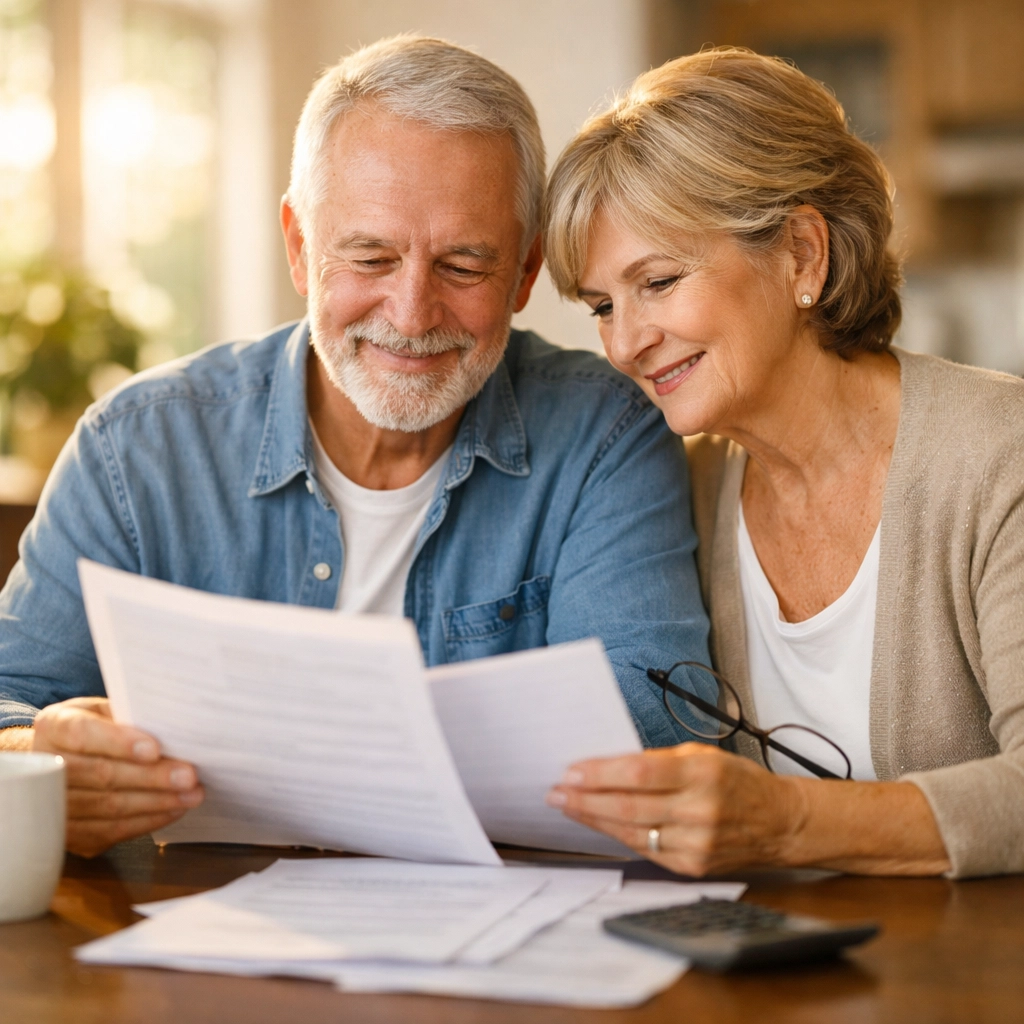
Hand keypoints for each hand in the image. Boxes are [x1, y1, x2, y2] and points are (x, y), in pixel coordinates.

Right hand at [32, 697, 203, 857]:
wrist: (60, 762)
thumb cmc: (94, 729)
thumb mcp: (105, 710)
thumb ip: (129, 715)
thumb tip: (175, 725)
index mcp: (54, 726)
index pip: (82, 734)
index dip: (119, 742)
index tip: (155, 749)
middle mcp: (45, 767)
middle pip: (101, 775)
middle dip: (151, 777)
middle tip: (189, 776)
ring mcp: (52, 806)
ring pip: (108, 807)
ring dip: (156, 802)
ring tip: (191, 795)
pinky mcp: (67, 835)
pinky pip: (110, 832)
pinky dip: (147, 821)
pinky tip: (173, 810)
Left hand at [546, 742, 806, 875]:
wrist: (780, 823)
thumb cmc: (739, 781)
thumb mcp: (704, 755)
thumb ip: (659, 761)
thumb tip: (610, 764)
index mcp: (703, 774)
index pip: (639, 775)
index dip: (600, 774)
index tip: (571, 770)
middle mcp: (699, 811)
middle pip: (628, 807)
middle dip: (585, 799)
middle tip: (556, 791)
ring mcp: (696, 844)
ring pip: (631, 832)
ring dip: (592, 819)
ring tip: (567, 805)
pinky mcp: (691, 867)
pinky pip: (644, 850)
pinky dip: (617, 835)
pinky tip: (598, 824)